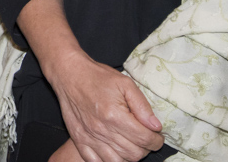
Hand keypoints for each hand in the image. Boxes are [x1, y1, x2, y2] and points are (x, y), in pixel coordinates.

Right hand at [48, 51, 162, 161]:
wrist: (69, 74)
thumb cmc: (97, 77)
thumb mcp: (125, 84)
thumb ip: (142, 106)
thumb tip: (155, 126)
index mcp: (115, 115)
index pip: (144, 139)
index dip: (156, 140)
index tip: (158, 135)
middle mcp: (102, 130)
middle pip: (133, 154)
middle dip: (145, 148)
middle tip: (145, 138)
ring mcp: (89, 137)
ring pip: (117, 161)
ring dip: (129, 156)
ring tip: (131, 144)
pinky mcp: (79, 140)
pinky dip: (109, 160)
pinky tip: (114, 150)